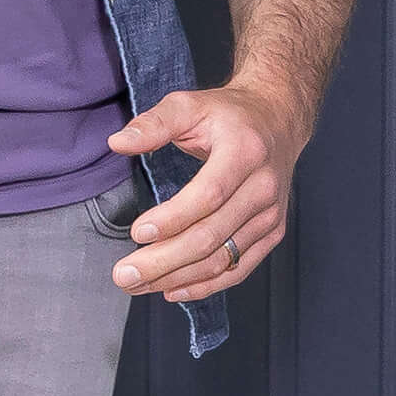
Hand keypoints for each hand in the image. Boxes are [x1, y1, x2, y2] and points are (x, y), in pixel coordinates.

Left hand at [109, 82, 304, 301]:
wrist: (278, 121)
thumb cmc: (228, 115)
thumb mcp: (189, 104)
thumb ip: (153, 123)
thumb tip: (117, 143)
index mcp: (245, 152)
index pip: (209, 195)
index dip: (173, 218)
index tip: (137, 232)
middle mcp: (264, 188)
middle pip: (212, 235)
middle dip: (164, 261)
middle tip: (124, 275)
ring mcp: (271, 215)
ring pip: (222, 258)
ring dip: (177, 278)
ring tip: (137, 285)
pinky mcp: (272, 232)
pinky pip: (238, 267)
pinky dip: (206, 285)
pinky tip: (172, 290)